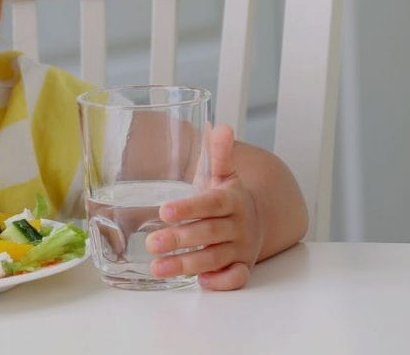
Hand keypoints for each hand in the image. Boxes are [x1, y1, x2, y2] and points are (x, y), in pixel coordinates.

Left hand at [145, 123, 262, 290]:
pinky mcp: (243, 267)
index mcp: (231, 199)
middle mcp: (238, 225)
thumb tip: (220, 126)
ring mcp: (241, 248)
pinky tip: (199, 281)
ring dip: (186, 264)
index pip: (210, 204)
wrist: (258, 220)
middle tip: (151, 243)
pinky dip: (221, 282)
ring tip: (156, 267)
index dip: (189, 208)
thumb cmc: (227, 197)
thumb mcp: (223, 174)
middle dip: (179, 239)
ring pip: (215, 258)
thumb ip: (219, 153)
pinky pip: (236, 279)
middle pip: (208, 233)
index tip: (165, 211)